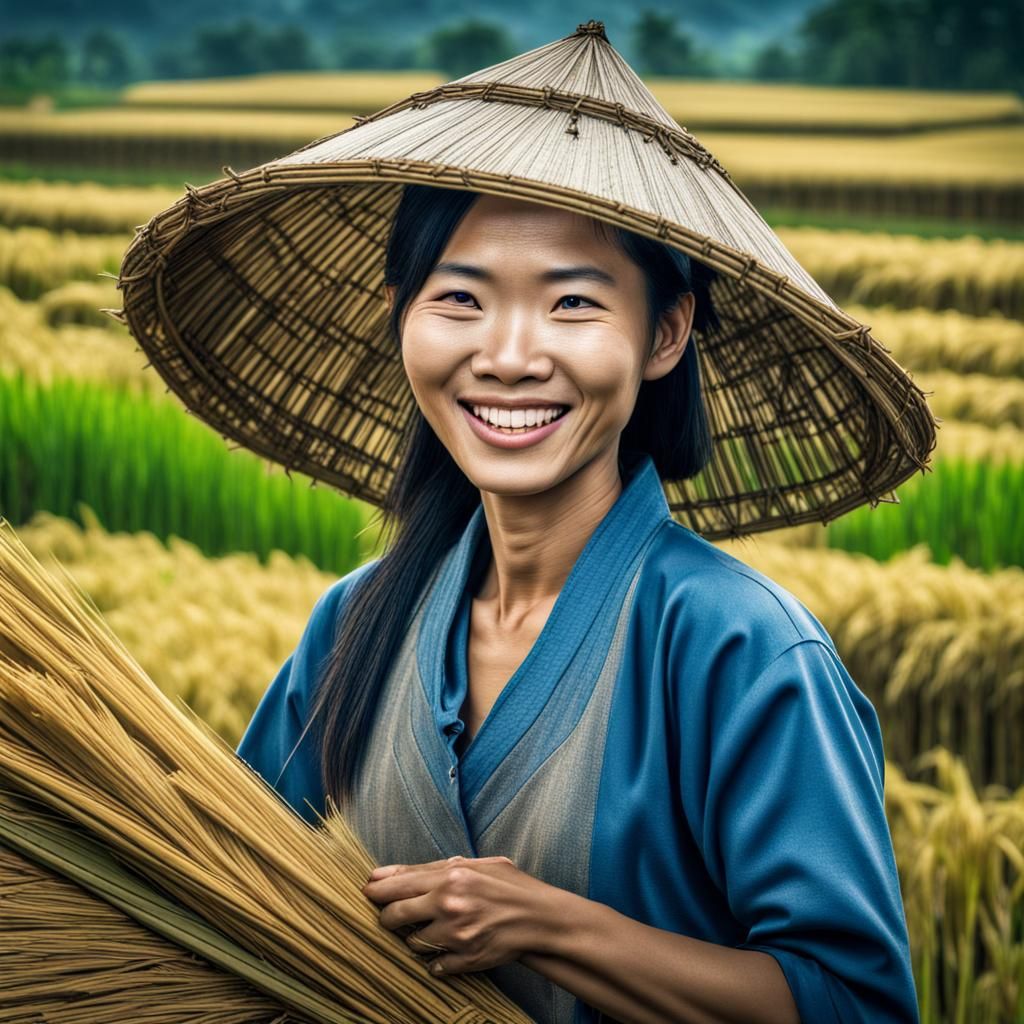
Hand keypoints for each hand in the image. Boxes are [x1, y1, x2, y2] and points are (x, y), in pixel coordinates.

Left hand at [361, 854, 552, 975]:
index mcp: (451, 876)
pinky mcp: (465, 960)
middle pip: (394, 916)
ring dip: (416, 939)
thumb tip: (386, 872)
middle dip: (387, 917)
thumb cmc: (509, 886)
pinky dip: (437, 960)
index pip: (396, 885)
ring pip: (412, 944)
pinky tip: (449, 948)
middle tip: (391, 917)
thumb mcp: (476, 864)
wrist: (541, 918)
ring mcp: (456, 936)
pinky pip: (434, 967)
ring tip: (433, 930)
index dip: (375, 890)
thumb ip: (432, 867)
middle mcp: (449, 905)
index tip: (366, 892)